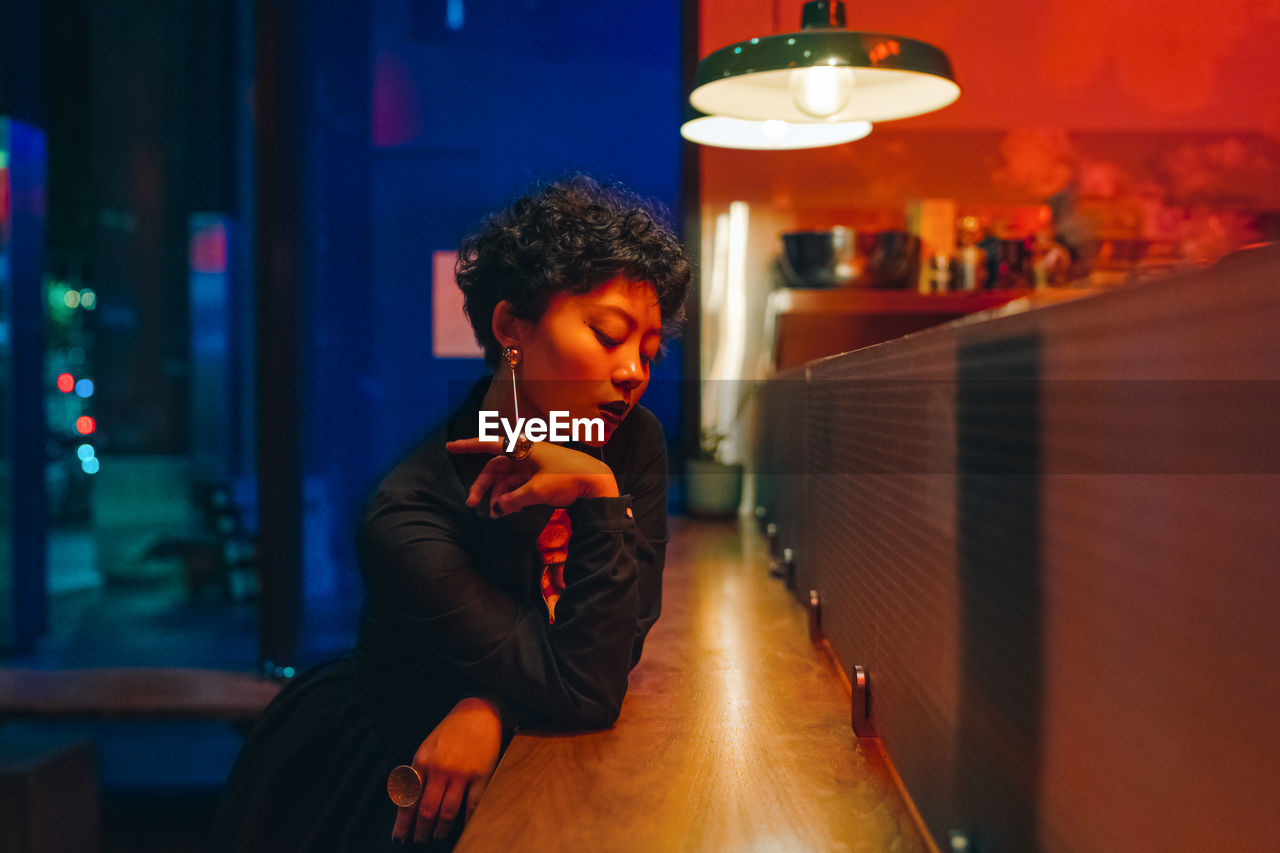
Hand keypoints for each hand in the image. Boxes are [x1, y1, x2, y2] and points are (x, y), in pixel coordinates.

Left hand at [391, 697, 502, 844]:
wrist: (480, 712)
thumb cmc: (451, 730)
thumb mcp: (427, 747)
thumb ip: (418, 772)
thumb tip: (408, 801)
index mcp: (422, 761)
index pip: (408, 799)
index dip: (402, 823)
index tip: (398, 838)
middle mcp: (439, 769)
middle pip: (426, 810)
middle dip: (420, 831)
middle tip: (419, 841)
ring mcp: (461, 773)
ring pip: (447, 812)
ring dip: (440, 830)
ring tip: (437, 837)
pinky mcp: (481, 775)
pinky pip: (471, 805)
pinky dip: (466, 821)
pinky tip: (463, 828)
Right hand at [446, 438, 618, 517]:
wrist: (596, 480)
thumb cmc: (568, 477)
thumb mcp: (538, 491)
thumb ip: (514, 500)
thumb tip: (496, 509)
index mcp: (523, 449)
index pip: (489, 445)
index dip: (468, 446)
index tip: (450, 446)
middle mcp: (524, 454)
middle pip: (495, 468)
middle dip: (483, 486)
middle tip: (472, 504)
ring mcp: (531, 465)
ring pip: (506, 480)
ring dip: (498, 496)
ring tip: (496, 514)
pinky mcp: (538, 476)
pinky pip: (517, 485)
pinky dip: (511, 497)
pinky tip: (508, 511)